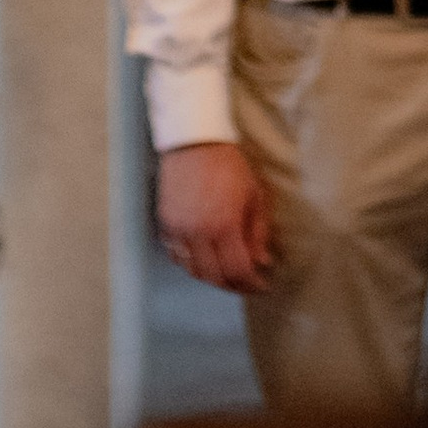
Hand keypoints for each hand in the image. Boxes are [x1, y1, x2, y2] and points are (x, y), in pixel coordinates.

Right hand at [156, 141, 273, 294]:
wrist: (194, 142)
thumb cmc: (229, 166)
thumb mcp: (255, 195)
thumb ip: (259, 232)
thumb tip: (262, 262)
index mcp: (223, 225)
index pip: (237, 270)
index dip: (251, 284)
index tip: (262, 285)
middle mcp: (196, 232)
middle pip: (213, 277)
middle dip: (233, 286)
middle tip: (246, 285)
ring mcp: (177, 230)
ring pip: (192, 270)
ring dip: (211, 278)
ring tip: (227, 275)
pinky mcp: (165, 224)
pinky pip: (176, 256)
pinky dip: (191, 264)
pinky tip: (204, 260)